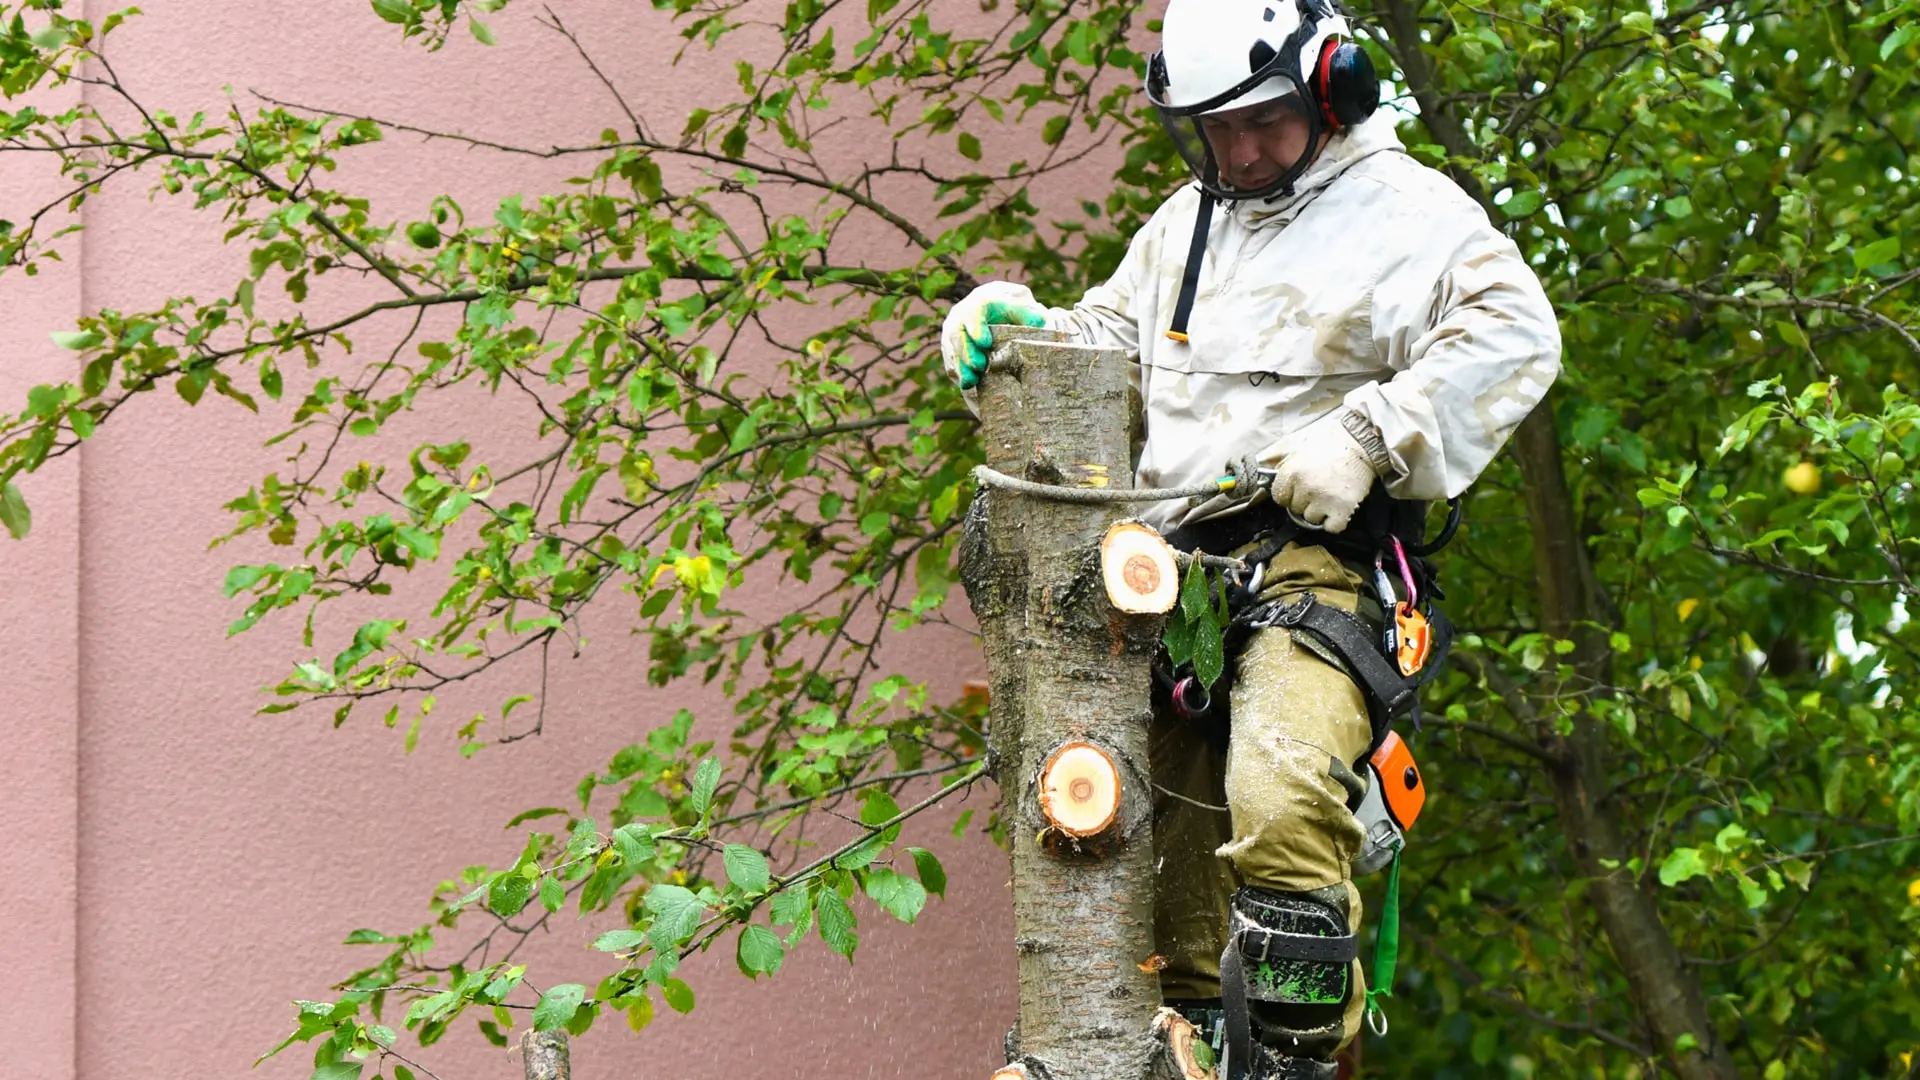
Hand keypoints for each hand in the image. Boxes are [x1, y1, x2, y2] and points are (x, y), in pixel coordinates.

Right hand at [940, 282, 1048, 389]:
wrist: (1003, 317)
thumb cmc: (1016, 313)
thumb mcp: (1026, 309)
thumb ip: (1030, 314)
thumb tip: (1038, 323)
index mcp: (980, 302)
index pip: (973, 312)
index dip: (976, 327)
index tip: (985, 343)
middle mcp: (961, 316)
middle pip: (957, 332)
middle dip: (967, 351)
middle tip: (980, 366)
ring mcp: (953, 333)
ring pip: (951, 349)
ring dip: (961, 366)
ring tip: (972, 381)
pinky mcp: (951, 350)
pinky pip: (950, 361)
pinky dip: (959, 374)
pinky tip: (969, 385)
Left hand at [1262, 410, 1385, 533]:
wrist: (1363, 442)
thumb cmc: (1329, 441)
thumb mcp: (1295, 442)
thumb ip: (1273, 455)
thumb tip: (1256, 464)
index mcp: (1291, 473)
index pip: (1279, 498)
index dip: (1289, 493)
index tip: (1300, 486)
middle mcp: (1305, 489)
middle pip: (1295, 509)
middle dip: (1305, 500)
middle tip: (1319, 485)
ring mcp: (1323, 501)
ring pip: (1311, 519)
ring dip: (1320, 511)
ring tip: (1330, 493)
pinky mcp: (1342, 511)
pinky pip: (1331, 528)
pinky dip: (1335, 521)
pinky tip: (1339, 506)